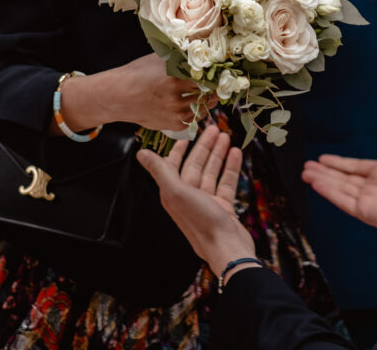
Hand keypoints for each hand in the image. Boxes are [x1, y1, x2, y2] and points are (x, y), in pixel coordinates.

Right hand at [59, 53, 217, 132]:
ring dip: (208, 101)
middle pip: (208, 94)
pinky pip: (193, 120)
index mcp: (174, 77)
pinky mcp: (171, 125)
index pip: (206, 77)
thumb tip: (200, 45)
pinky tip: (197, 104)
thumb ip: (179, 55)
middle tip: (220, 84)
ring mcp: (173, 113)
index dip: (216, 75)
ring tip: (210, 94)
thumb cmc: (138, 73)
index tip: (223, 72)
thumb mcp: (159, 58)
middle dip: (215, 89)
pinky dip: (197, 112)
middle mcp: (175, 97)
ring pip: (202, 108)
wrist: (118, 96)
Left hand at [138, 124, 256, 280]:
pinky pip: (226, 183)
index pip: (173, 166)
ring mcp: (207, 202)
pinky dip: (230, 167)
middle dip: (205, 147)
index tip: (187, 135)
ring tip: (227, 137)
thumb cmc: (201, 221)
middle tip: (216, 128)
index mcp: (173, 194)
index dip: (179, 150)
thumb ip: (160, 170)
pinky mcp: (223, 207)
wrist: (227, 248)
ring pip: (212, 172)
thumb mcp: (176, 192)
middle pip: (196, 166)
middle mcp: (188, 197)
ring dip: (219, 154)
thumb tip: (141, 153)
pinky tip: (236, 154)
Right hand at [302, 121, 376, 241]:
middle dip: (324, 172)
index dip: (338, 163)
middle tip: (306, 167)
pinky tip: (316, 184)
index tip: (322, 158)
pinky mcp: (365, 212)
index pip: (354, 166)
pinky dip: (329, 192)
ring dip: (322, 180)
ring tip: (305, 173)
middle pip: (342, 178)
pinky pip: (342, 200)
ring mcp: (367, 200)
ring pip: (338, 188)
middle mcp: (372, 186)